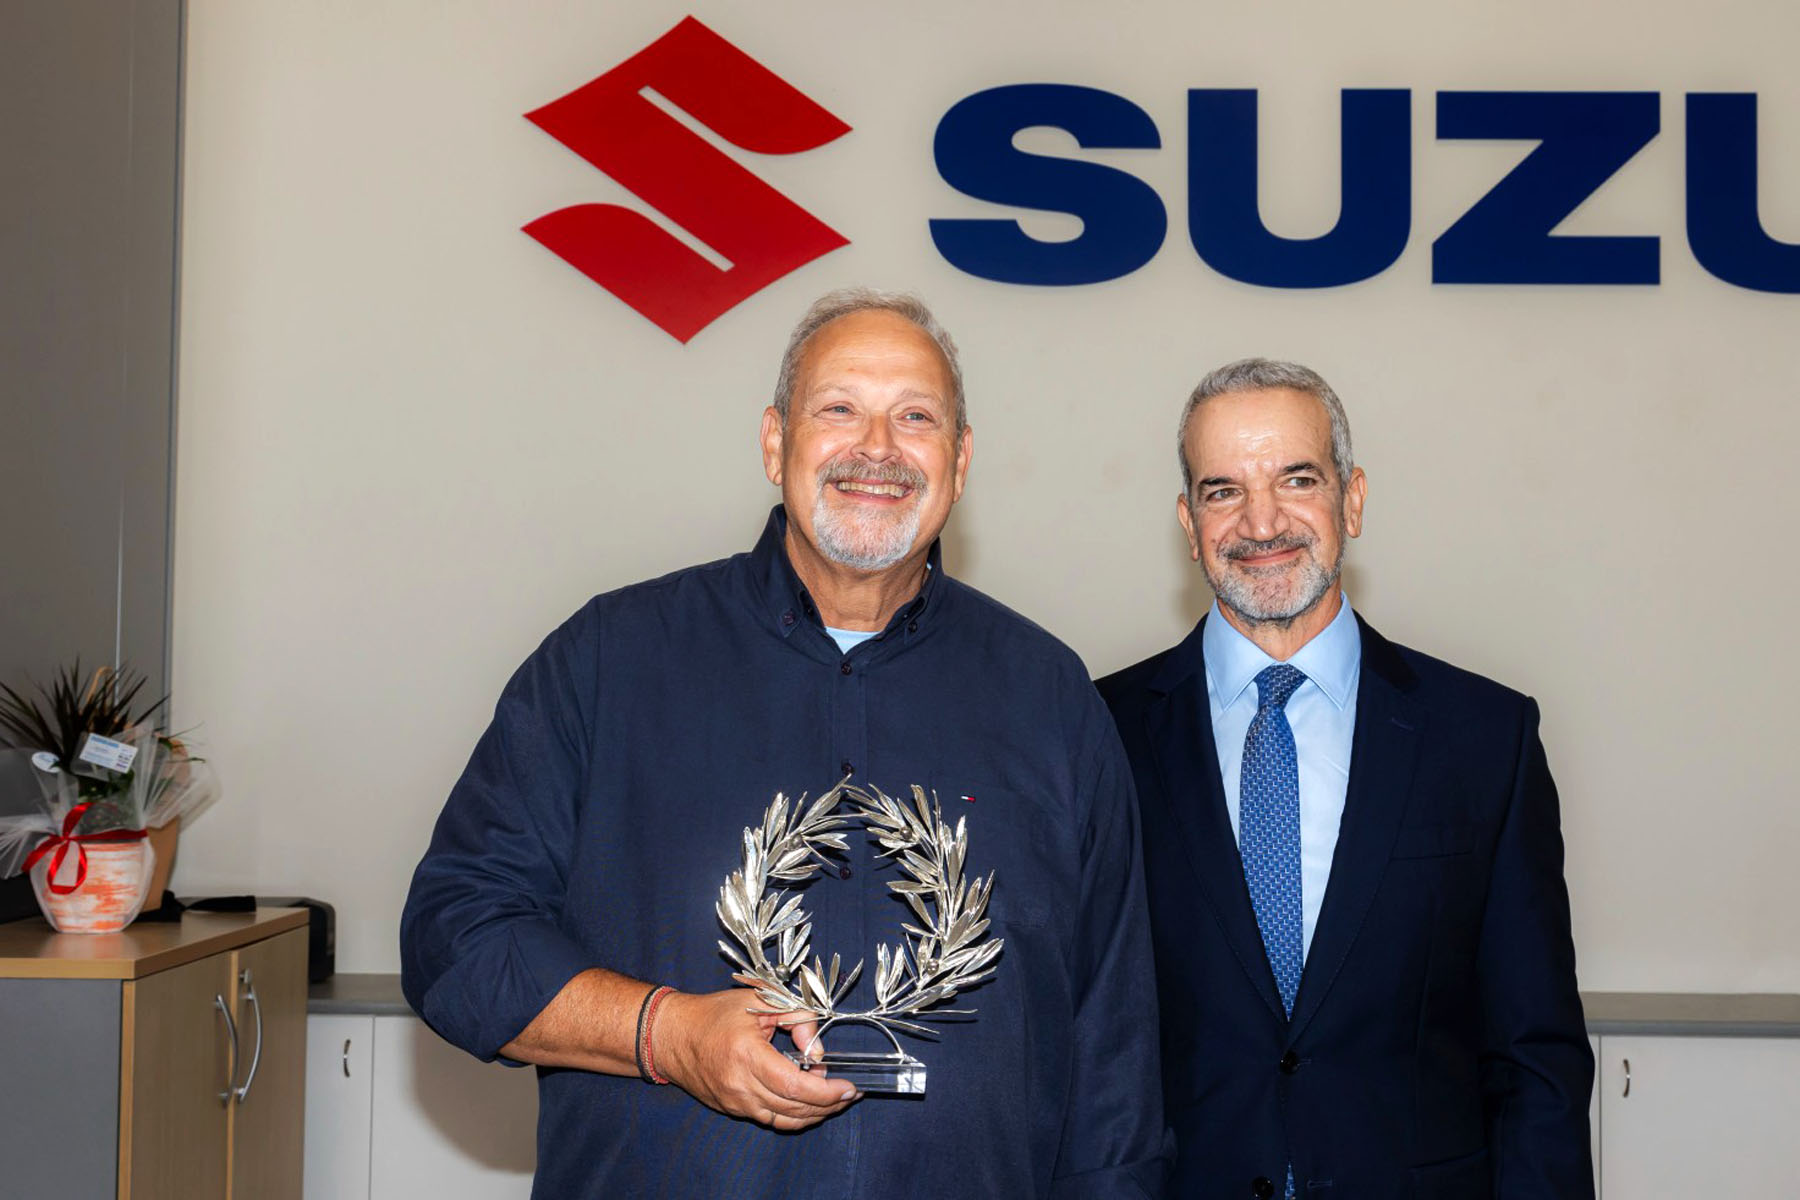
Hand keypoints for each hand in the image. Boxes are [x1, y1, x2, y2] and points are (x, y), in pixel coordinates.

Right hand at [653, 987, 860, 1129]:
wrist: (672, 1035)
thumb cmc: (714, 1014)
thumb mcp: (759, 1000)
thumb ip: (797, 1017)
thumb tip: (818, 1050)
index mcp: (747, 1056)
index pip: (795, 1087)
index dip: (827, 1092)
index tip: (848, 1088)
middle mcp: (740, 1086)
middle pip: (794, 1108)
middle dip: (828, 1104)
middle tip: (848, 1093)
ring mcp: (734, 1102)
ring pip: (784, 1120)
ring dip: (813, 1113)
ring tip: (832, 1099)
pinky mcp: (731, 1109)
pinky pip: (769, 1119)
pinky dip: (793, 1114)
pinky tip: (806, 1101)